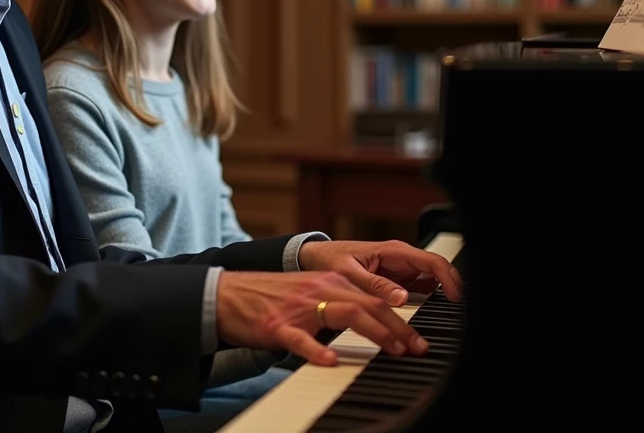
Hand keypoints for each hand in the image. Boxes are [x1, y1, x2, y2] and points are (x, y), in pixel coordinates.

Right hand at [215, 270, 428, 366]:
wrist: (227, 294)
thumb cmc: (268, 298)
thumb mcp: (307, 294)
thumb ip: (335, 303)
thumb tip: (368, 323)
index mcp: (328, 282)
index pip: (372, 298)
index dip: (399, 318)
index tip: (416, 339)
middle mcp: (318, 290)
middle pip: (367, 305)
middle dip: (397, 328)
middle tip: (416, 348)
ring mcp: (298, 308)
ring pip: (345, 314)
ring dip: (374, 333)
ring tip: (392, 350)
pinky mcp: (278, 325)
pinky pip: (301, 338)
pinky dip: (317, 350)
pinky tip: (330, 360)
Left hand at [297, 239, 461, 306]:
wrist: (315, 258)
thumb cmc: (329, 260)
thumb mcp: (349, 272)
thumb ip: (375, 285)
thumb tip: (402, 298)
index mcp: (393, 251)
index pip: (432, 261)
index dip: (449, 278)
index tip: (455, 299)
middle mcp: (401, 259)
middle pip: (438, 271)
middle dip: (451, 287)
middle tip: (456, 313)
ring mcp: (401, 270)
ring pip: (431, 281)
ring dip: (440, 296)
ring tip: (444, 319)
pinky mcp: (396, 281)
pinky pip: (419, 289)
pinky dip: (428, 301)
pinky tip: (429, 316)